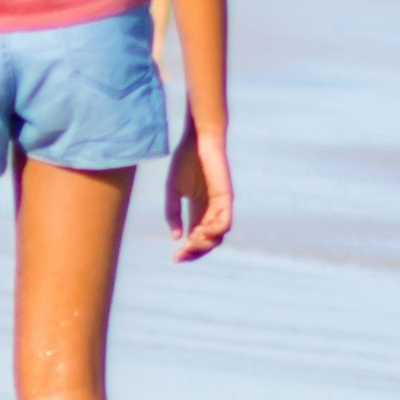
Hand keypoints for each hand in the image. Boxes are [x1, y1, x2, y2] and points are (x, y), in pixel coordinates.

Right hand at [163, 124, 234, 258]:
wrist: (197, 141)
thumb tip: (176, 238)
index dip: (188, 252)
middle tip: (180, 254)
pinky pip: (225, 223)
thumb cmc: (185, 162)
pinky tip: (198, 231)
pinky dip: (213, 231)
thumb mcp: (173, 192)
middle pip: (208, 242)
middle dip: (195, 252)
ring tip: (190, 241)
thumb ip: (172, 214)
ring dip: (203, 244)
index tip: (174, 258)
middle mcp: (211, 212)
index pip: (197, 239)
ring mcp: (220, 206)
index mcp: (198, 211)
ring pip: (218, 237)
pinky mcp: (226, 198)